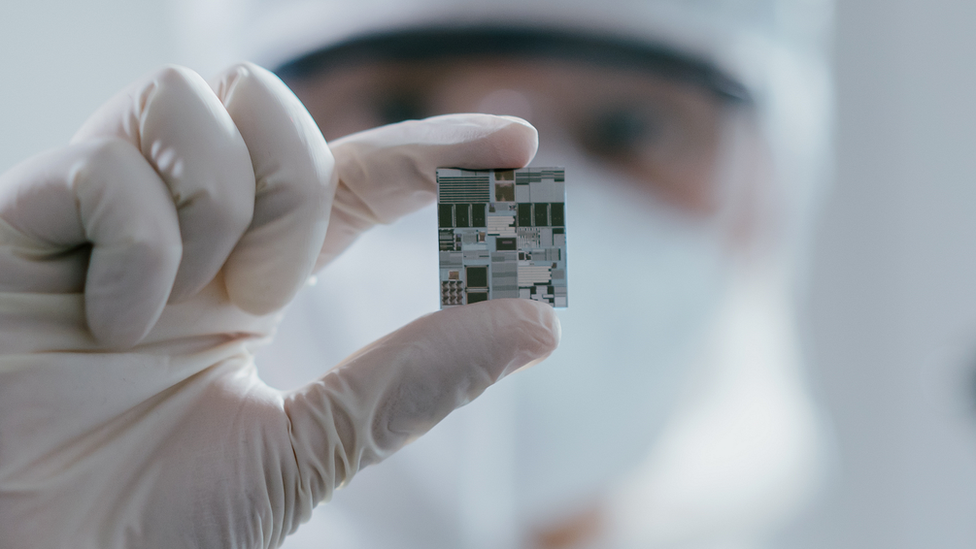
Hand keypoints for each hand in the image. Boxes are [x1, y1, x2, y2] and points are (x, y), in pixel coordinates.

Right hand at [0, 63, 558, 548]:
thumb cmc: (143, 526)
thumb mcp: (301, 451)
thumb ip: (409, 384)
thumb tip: (539, 321)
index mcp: (245, 283)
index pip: (355, 182)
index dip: (432, 152)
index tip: (517, 144)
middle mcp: (182, 235)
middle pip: (274, 111)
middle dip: (297, 186)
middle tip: (264, 292)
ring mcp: (102, 221)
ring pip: (194, 99)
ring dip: (220, 203)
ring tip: (180, 304)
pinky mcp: (23, 222)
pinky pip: (103, 161)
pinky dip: (132, 240)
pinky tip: (106, 318)